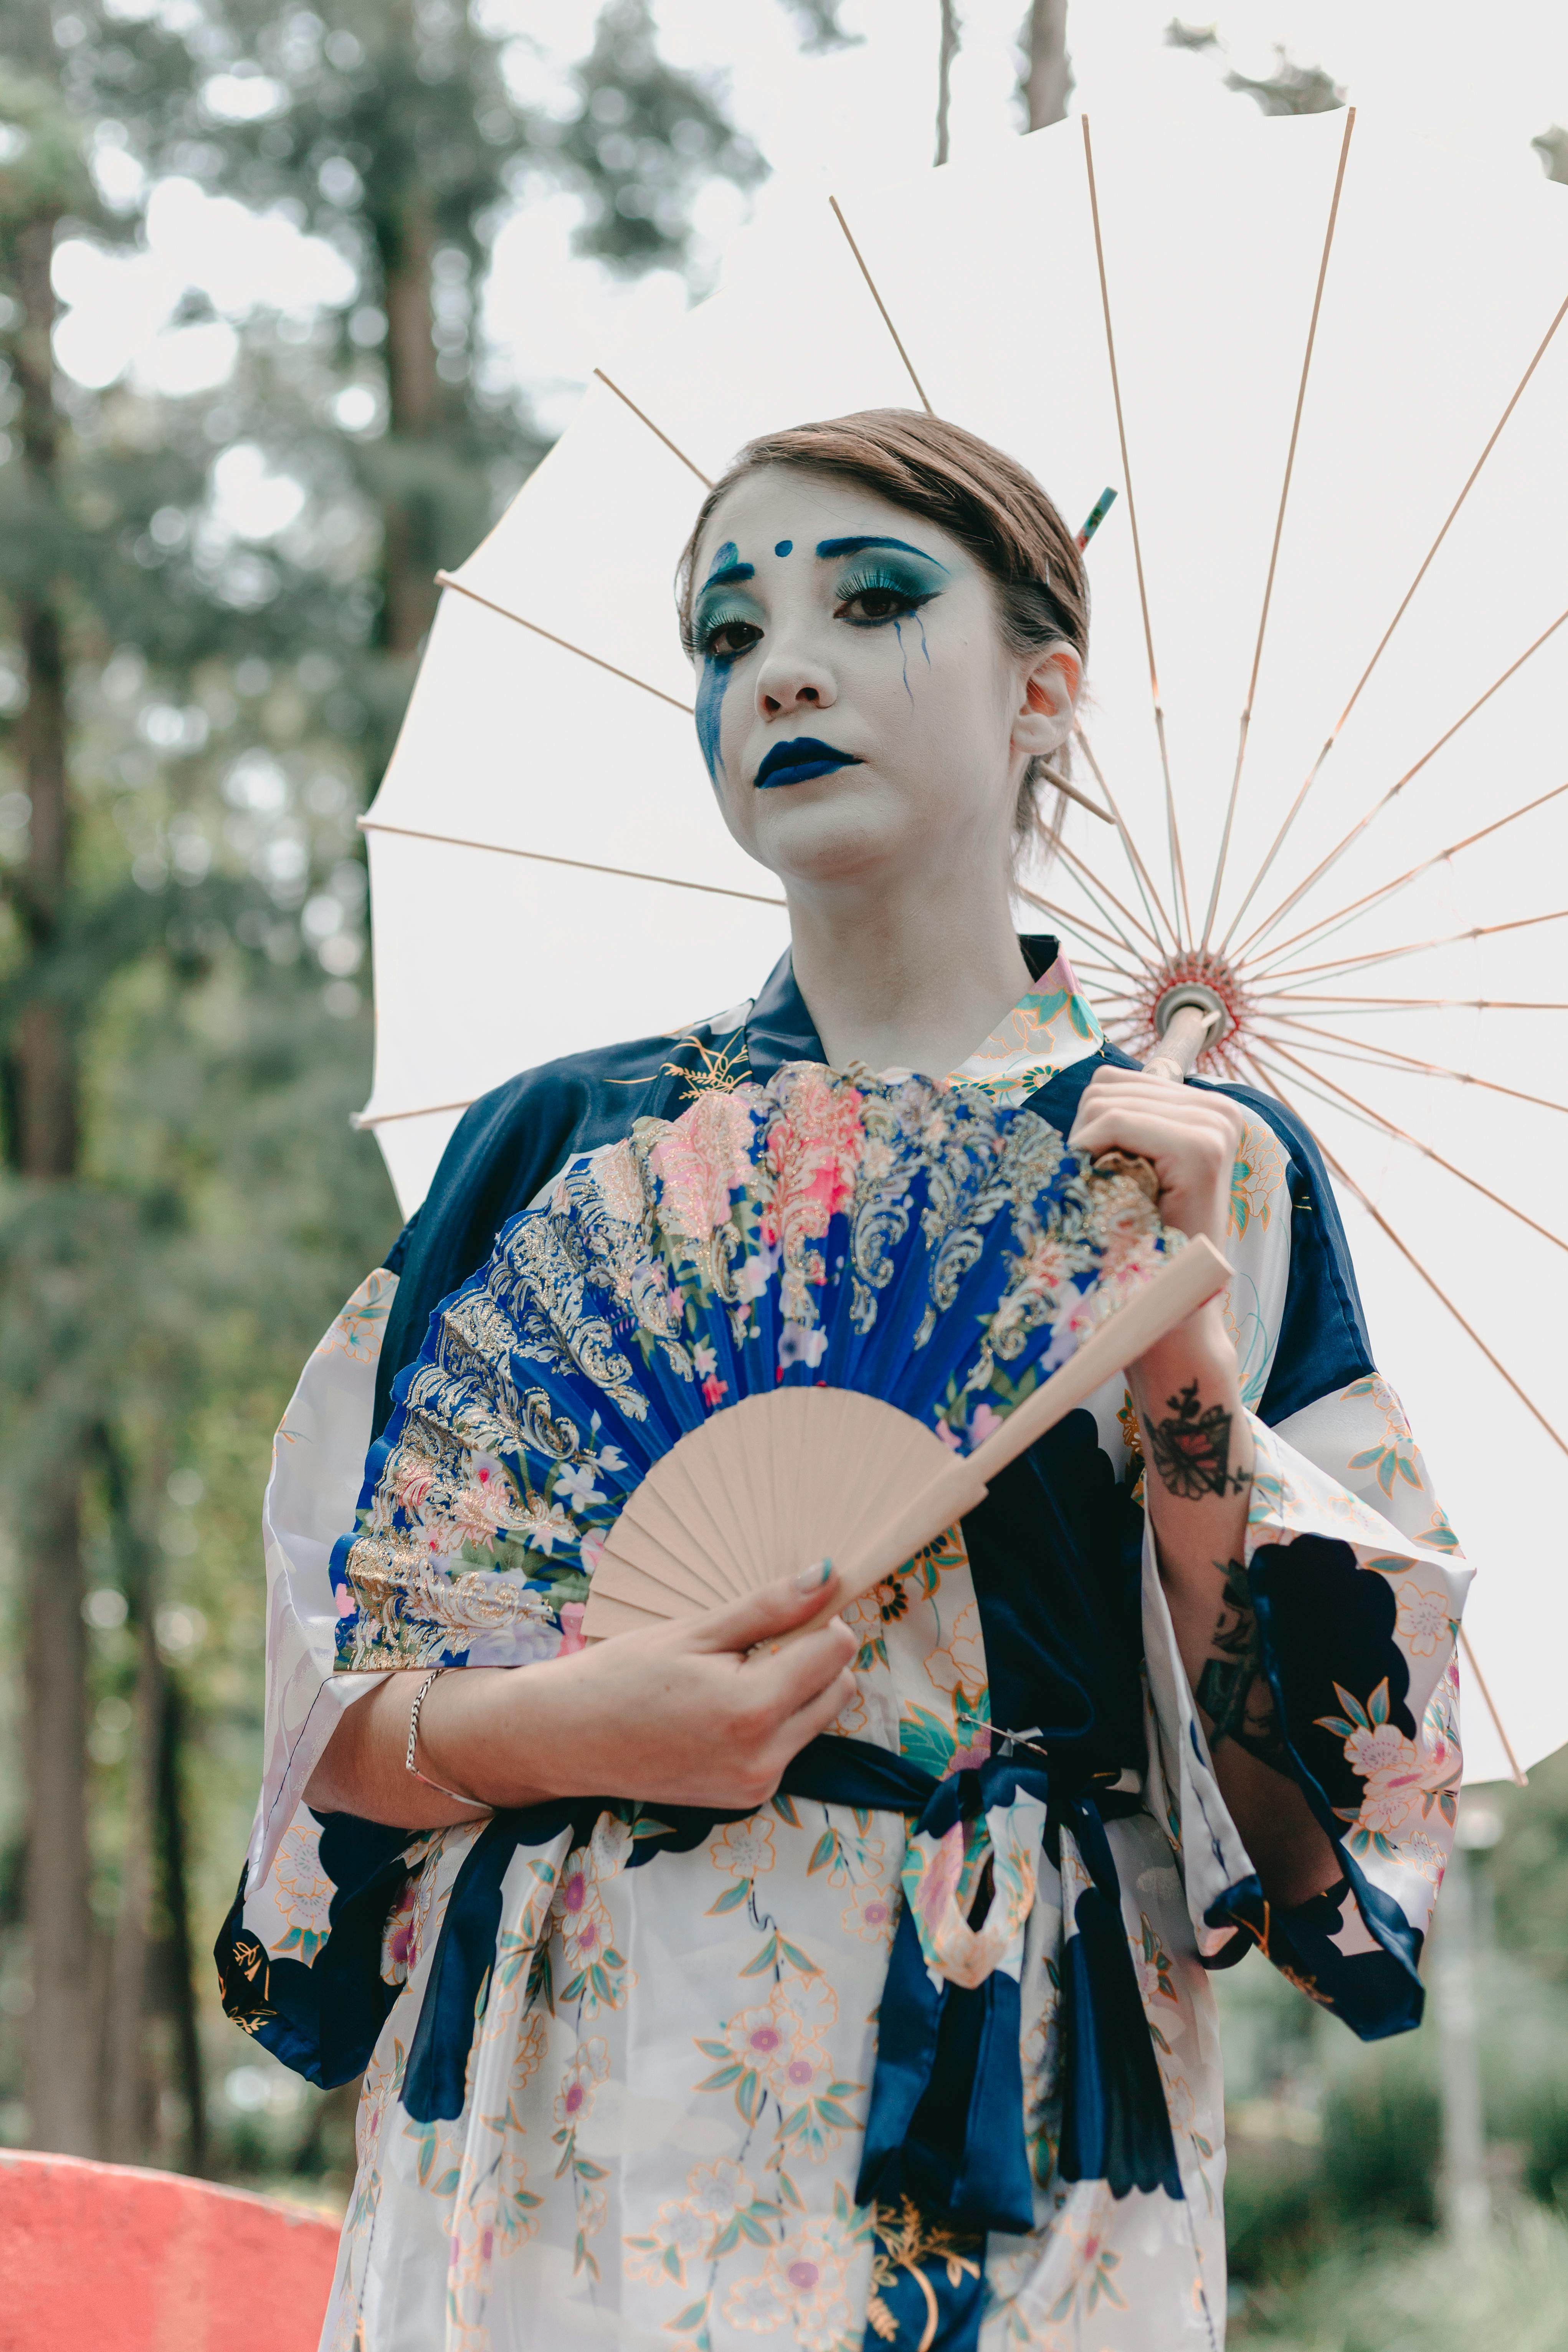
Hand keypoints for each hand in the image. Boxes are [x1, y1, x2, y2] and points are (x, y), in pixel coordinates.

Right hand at [421, 1562, 858, 1815]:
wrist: (566, 1739)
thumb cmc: (622, 1676)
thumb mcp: (695, 1631)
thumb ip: (769, 1607)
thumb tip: (829, 1576)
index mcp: (752, 1710)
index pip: (836, 1651)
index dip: (817, 1620)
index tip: (780, 1613)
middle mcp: (764, 1758)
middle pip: (838, 1686)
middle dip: (811, 1656)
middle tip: (751, 1644)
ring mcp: (757, 1785)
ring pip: (818, 1716)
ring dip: (795, 1688)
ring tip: (730, 1677)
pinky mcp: (748, 1798)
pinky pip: (790, 1744)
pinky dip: (773, 1719)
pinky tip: (722, 1708)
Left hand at [1068, 1065, 1244, 1254]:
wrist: (1174, 1291)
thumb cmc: (1148, 1231)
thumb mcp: (1141, 1162)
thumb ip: (1132, 1118)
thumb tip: (1096, 1086)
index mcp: (1208, 1107)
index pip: (1114, 1082)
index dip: (1089, 1126)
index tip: (1102, 1169)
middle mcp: (1220, 1108)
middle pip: (1106, 1089)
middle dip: (1086, 1136)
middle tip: (1100, 1185)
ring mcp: (1214, 1126)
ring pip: (1105, 1103)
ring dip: (1087, 1148)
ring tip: (1109, 1189)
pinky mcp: (1201, 1148)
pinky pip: (1116, 1121)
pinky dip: (1091, 1150)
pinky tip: (1103, 1186)